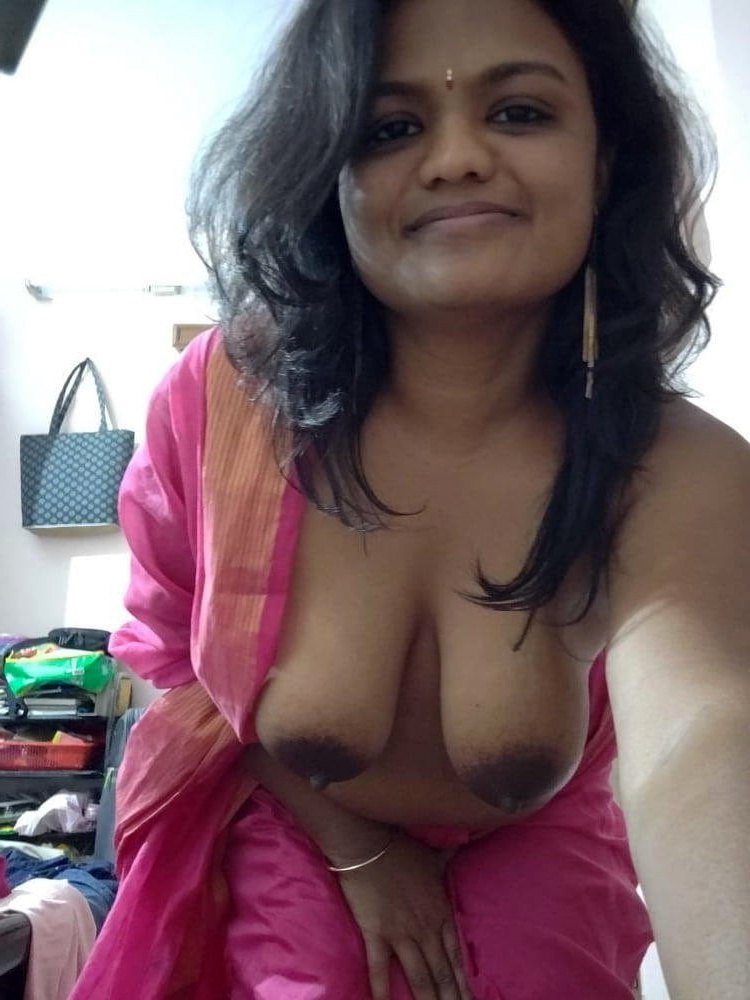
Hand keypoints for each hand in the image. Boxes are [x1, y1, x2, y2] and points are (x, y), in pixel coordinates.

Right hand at [334, 831, 473, 999]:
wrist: (369, 844)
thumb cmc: (401, 850)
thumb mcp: (433, 856)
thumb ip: (450, 858)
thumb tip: (467, 841)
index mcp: (441, 913)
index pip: (456, 957)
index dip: (464, 983)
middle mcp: (426, 929)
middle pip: (442, 974)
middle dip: (451, 999)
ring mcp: (402, 934)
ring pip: (420, 978)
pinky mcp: (376, 935)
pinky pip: (380, 970)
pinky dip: (382, 992)